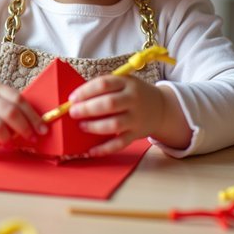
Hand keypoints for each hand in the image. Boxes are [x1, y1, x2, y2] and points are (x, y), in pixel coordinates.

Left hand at [67, 75, 191, 155]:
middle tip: (73, 113)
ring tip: (82, 126)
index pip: (104, 84)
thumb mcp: (124, 83)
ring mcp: (136, 118)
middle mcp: (133, 99)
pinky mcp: (136, 134)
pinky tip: (91, 151)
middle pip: (108, 103)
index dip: (85, 91)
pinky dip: (104, 149)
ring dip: (94, 126)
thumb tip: (76, 99)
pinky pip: (119, 144)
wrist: (161, 108)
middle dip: (87, 109)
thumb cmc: (133, 94)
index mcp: (127, 83)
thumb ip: (105, 88)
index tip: (72, 98)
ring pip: (114, 124)